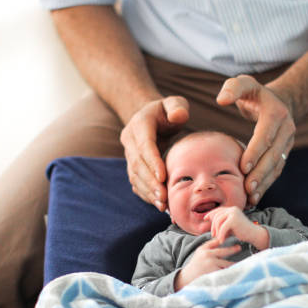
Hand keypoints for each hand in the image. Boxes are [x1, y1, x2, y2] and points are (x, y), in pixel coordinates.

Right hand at [120, 96, 188, 210]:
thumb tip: (178, 116)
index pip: (144, 145)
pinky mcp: (132, 166)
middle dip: (150, 182)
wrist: (152, 117)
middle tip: (163, 197)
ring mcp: (129, 154)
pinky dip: (146, 194)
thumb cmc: (167, 111)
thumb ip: (177, 106)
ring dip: (148, 191)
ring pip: (134, 176)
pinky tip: (157, 204)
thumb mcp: (174, 103)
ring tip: (162, 205)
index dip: (152, 162)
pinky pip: (136, 182)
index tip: (162, 177)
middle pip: (138, 164)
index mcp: (139, 124)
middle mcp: (129, 140)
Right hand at [174, 238, 239, 290]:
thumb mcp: (199, 253)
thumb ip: (209, 247)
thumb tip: (222, 239)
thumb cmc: (195, 266)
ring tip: (240, 264)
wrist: (186, 279)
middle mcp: (207, 255)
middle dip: (233, 249)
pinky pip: (225, 272)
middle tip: (239, 248)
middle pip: (225, 251)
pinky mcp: (214, 273)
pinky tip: (235, 273)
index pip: (216, 241)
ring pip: (227, 264)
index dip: (225, 238)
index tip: (233, 237)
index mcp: (203, 249)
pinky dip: (229, 273)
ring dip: (233, 265)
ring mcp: (211, 264)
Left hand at [205, 206, 268, 249]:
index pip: (218, 210)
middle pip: (216, 216)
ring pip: (218, 222)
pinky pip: (223, 228)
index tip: (205, 219)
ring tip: (218, 238)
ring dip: (217, 231)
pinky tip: (222, 241)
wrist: (254, 235)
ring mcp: (233, 213)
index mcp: (232, 209)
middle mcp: (232, 209)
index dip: (210, 214)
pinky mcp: (234, 219)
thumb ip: (221, 222)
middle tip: (213, 235)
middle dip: (213, 226)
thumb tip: (208, 220)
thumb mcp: (229, 225)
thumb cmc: (241, 231)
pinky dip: (221, 235)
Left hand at [216, 75, 295, 204]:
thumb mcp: (245, 83)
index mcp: (276, 113)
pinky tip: (254, 197)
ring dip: (264, 183)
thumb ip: (233, 88)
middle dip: (260, 173)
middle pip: (273, 155)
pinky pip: (276, 171)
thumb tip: (222, 100)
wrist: (280, 101)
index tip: (243, 167)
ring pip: (277, 166)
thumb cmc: (255, 94)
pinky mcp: (284, 153)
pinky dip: (266, 185)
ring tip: (250, 197)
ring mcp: (287, 143)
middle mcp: (286, 129)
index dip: (255, 152)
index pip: (266, 135)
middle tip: (247, 188)